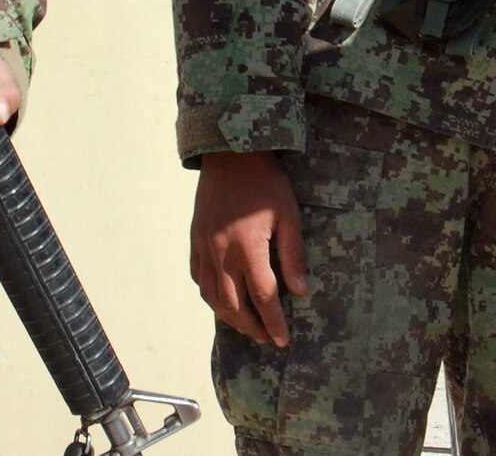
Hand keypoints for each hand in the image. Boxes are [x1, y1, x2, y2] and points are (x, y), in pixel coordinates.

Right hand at [189, 150, 308, 347]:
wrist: (230, 155)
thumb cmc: (266, 184)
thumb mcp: (289, 215)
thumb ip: (292, 255)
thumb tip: (299, 291)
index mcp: (248, 248)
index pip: (263, 297)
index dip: (274, 322)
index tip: (283, 340)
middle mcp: (221, 253)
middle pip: (234, 304)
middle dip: (251, 326)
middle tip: (266, 337)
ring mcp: (204, 248)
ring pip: (213, 296)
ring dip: (230, 317)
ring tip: (246, 326)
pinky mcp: (195, 240)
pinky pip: (199, 278)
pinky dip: (210, 295)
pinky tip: (222, 300)